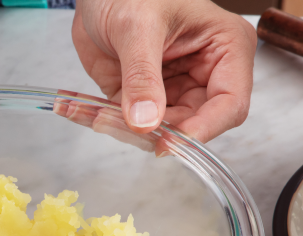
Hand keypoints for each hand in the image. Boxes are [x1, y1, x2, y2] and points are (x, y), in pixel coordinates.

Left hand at [72, 0, 256, 141]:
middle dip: (154, 132)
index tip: (166, 142)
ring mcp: (171, 89)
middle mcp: (204, 75)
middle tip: (116, 123)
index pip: (230, 105)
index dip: (202, 130)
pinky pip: (125, 122)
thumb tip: (145, 123)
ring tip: (89, 111)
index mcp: (226, 50)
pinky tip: (72, 107)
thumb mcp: (137, 27)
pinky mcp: (139, 97)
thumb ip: (142, 76)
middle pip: (192, 125)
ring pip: (156, 131)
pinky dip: (99, 120)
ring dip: (120, 129)